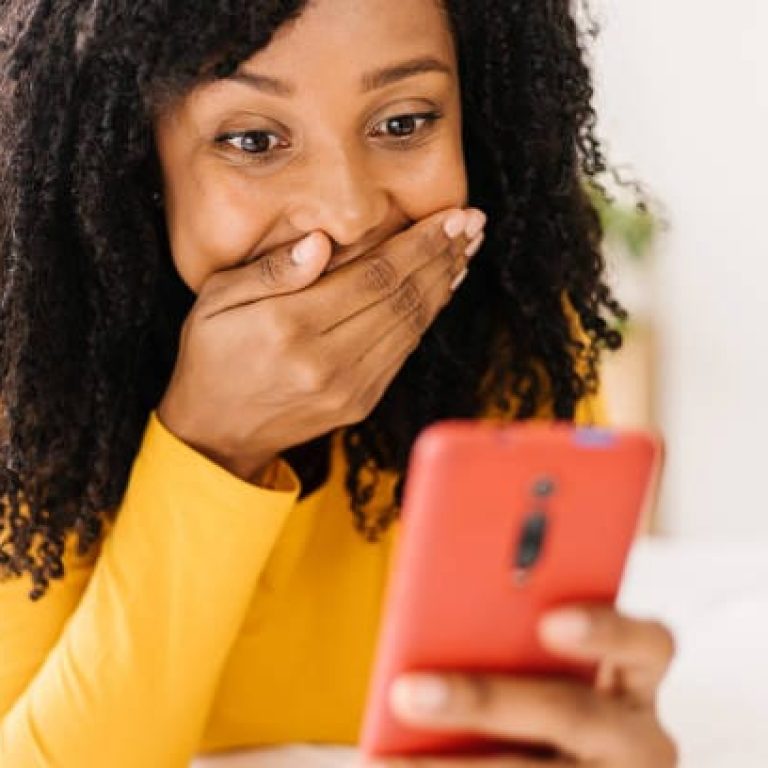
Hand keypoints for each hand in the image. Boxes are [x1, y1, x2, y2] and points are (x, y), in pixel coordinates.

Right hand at [156, 207, 485, 482]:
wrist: (216, 432)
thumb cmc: (211, 356)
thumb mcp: (215, 301)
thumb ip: (270, 271)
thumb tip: (321, 242)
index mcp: (290, 326)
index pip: (374, 275)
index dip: (419, 244)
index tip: (451, 217)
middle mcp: (326, 360)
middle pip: (402, 297)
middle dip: (442, 256)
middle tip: (472, 223)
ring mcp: (348, 387)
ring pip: (411, 326)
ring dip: (443, 285)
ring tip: (465, 250)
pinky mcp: (359, 403)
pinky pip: (403, 352)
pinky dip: (426, 317)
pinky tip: (439, 290)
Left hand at [361, 605, 677, 766]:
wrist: (568, 763)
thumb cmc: (544, 702)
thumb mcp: (548, 669)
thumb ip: (517, 640)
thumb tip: (436, 614)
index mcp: (635, 679)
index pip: (648, 643)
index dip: (605, 630)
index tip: (548, 621)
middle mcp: (638, 740)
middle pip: (573, 714)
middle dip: (484, 702)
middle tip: (409, 693)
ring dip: (454, 767)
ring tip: (380, 760)